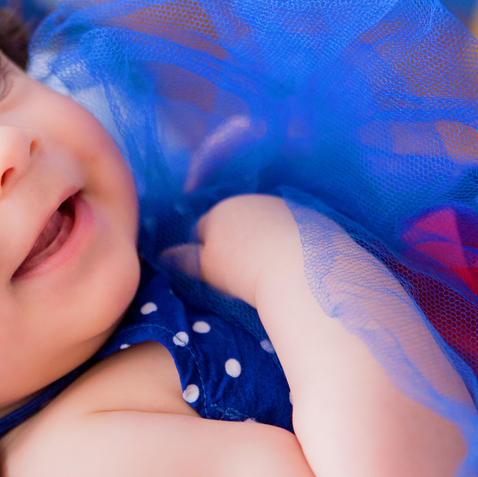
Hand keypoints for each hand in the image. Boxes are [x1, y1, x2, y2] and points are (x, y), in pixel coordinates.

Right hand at [162, 194, 299, 307]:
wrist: (303, 268)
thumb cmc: (245, 270)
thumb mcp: (207, 268)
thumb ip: (184, 260)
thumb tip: (163, 256)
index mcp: (221, 210)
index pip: (203, 229)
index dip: (206, 252)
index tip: (218, 274)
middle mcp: (252, 201)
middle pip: (237, 224)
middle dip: (237, 243)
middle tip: (244, 275)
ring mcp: (285, 207)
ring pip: (267, 225)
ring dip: (266, 242)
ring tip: (272, 271)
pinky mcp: (314, 218)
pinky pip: (295, 231)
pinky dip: (292, 245)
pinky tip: (296, 265)